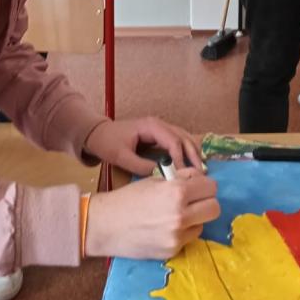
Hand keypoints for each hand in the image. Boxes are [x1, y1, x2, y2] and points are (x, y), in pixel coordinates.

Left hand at [84, 117, 202, 175]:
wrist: (98, 134)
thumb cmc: (108, 143)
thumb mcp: (121, 156)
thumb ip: (140, 166)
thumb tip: (161, 175)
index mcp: (151, 126)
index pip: (173, 141)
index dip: (180, 158)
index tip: (184, 175)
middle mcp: (159, 124)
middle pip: (183, 137)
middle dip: (193, 154)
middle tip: (201, 173)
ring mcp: (160, 128)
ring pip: (184, 138)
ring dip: (193, 153)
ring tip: (200, 170)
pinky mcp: (160, 135)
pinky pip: (178, 141)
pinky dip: (187, 152)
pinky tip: (191, 165)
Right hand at [84, 170, 219, 258]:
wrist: (106, 225)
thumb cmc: (129, 198)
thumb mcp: (154, 181)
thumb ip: (180, 179)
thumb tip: (200, 178)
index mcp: (177, 192)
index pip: (211, 187)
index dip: (205, 185)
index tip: (197, 186)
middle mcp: (181, 215)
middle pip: (215, 208)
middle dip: (206, 202)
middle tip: (193, 200)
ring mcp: (177, 236)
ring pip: (203, 224)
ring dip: (195, 218)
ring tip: (176, 214)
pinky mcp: (173, 250)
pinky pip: (189, 238)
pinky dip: (182, 232)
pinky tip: (165, 227)